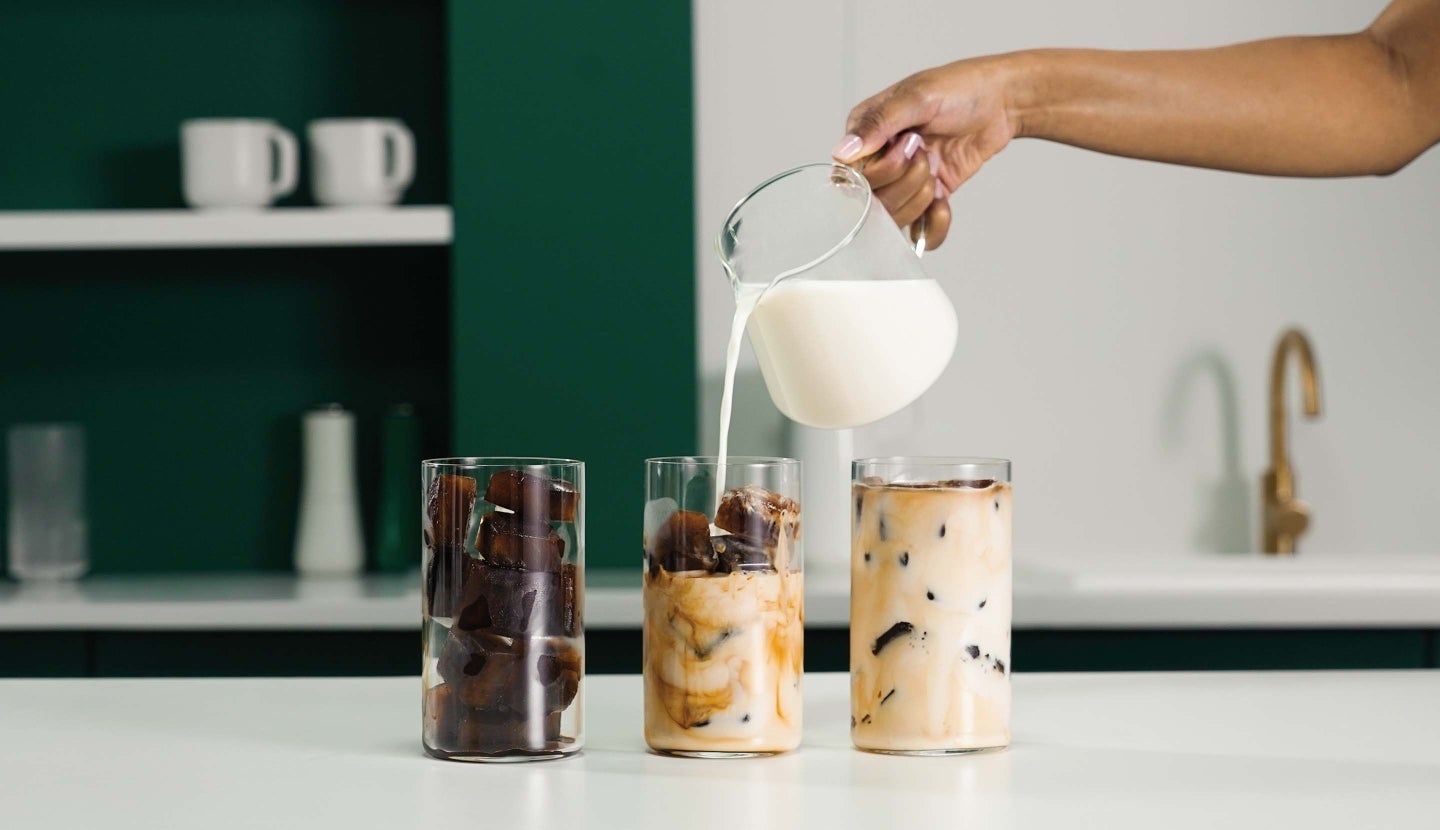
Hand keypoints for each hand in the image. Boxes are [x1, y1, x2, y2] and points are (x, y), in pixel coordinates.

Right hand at [832, 57, 1020, 249]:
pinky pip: (921, 229)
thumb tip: (842, 152)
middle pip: (874, 202)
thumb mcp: (917, 98)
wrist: (1001, 102)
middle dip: (908, 181)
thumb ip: (879, 123)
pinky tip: (945, 200)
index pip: (853, 175)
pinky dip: (935, 222)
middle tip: (927, 151)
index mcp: (865, 134)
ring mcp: (902, 182)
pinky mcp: (926, 197)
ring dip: (922, 197)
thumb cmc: (959, 88)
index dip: (883, 170)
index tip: (911, 144)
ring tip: (937, 165)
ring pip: (895, 218)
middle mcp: (877, 161)